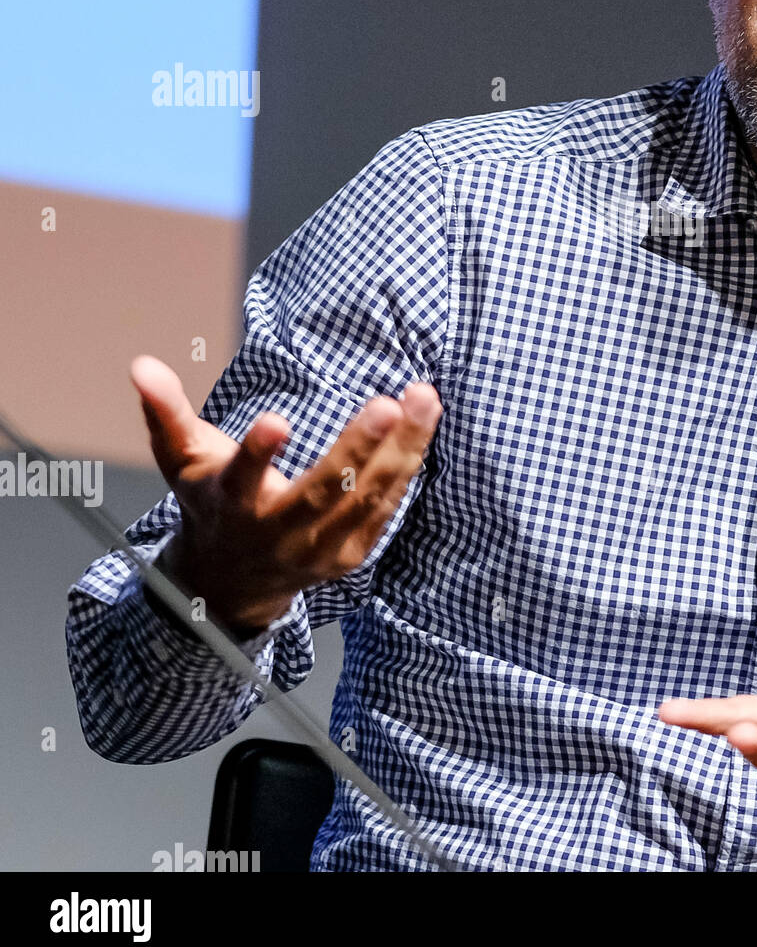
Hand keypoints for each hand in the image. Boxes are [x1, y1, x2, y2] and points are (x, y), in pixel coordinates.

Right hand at [130, 355, 442, 632]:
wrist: (232, 581)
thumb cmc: (212, 501)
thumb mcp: (182, 460)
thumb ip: (165, 411)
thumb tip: (142, 364)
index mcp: (232, 504)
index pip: (243, 478)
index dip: (258, 452)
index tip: (276, 419)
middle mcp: (276, 534)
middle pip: (322, 491)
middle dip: (357, 447)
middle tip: (387, 403)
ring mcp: (317, 550)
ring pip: (365, 498)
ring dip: (401, 448)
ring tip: (424, 399)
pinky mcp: (350, 555)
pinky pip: (385, 508)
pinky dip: (406, 467)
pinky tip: (423, 426)